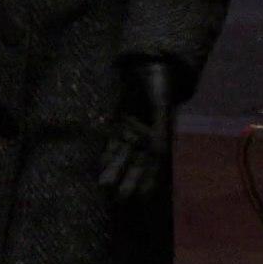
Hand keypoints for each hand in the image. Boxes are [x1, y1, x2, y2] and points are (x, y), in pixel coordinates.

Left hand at [98, 60, 175, 201]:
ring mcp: (132, 129)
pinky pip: (112, 141)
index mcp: (162, 134)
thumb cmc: (159, 82)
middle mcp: (147, 136)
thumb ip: (159, 125)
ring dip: (114, 169)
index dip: (150, 180)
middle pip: (137, 162)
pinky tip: (100, 166)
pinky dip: (107, 154)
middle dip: (129, 180)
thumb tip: (158, 149)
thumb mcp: (160, 102)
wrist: (147, 63)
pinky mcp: (119, 121)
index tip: (146, 198)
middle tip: (119, 200)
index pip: (155, 163)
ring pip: (123, 154)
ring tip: (104, 186)